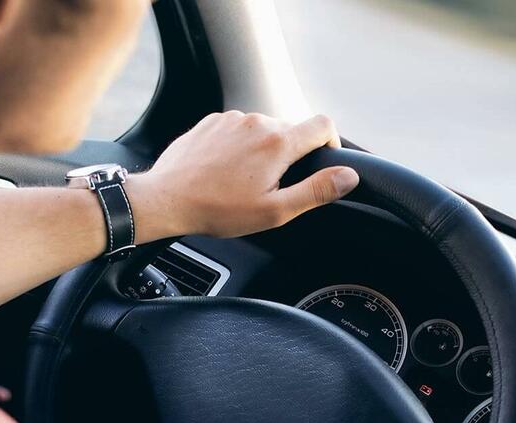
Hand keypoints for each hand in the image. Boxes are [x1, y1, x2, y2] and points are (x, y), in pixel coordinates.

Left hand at [130, 112, 360, 239]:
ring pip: (263, 130)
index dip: (331, 143)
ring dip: (263, 150)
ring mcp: (232, 118)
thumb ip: (316, 191)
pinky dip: (239, 146)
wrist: (166, 199)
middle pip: (291, 130)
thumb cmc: (218, 209)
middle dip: (290, 155)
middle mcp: (257, 121)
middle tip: (272, 186)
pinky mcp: (212, 121)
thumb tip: (348, 176)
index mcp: (278, 142)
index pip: (324, 125)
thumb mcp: (275, 210)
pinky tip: (225, 171)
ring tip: (244, 181)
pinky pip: (237, 129)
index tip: (322, 162)